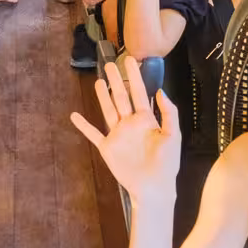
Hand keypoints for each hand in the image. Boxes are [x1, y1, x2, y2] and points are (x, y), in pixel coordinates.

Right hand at [70, 58, 180, 205]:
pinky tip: (75, 116)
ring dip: (102, 96)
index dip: (134, 76)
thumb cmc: (167, 163)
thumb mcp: (173, 135)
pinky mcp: (107, 147)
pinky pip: (93, 134)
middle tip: (109, 64)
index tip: (130, 60)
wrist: (154, 187)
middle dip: (115, 80)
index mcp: (146, 119)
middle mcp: (130, 123)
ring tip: (98, 81)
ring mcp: (118, 135)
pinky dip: (83, 126)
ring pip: (108, 110)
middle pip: (120, 97)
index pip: (139, 92)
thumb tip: (160, 91)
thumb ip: (169, 113)